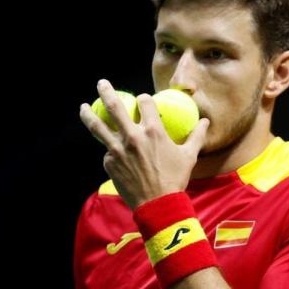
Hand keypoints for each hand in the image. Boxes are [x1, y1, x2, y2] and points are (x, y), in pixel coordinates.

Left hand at [79, 79, 210, 209]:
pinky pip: (108, 152)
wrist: (158, 204)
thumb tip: (205, 121)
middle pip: (115, 107)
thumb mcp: (189, 156)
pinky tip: (112, 152)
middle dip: (106, 92)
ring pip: (98, 127)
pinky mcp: (109, 163)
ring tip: (83, 107)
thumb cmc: (176, 179)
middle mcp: (133, 136)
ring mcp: (117, 150)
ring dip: (89, 114)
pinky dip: (110, 150)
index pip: (145, 102)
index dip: (144, 99)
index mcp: (153, 131)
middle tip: (101, 83)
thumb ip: (196, 135)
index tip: (142, 100)